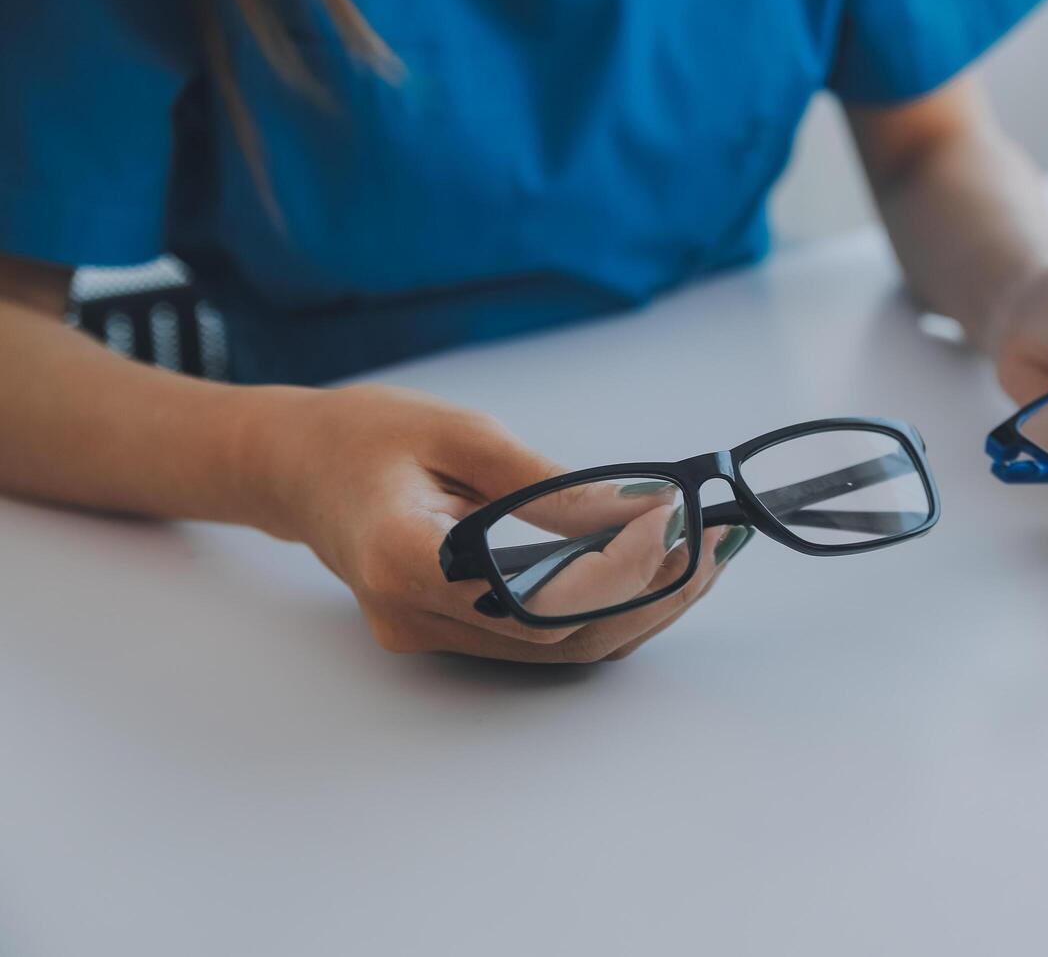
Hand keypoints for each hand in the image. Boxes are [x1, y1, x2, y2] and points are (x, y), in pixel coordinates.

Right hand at [253, 385, 749, 661]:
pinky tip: (657, 572)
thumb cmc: (365, 434)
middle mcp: (415, 615)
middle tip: (717, 543)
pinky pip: (544, 637)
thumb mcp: (459, 432)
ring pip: (561, 648)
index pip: (532, 596)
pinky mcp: (452, 633)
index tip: (674, 522)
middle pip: (560, 636)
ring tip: (706, 556)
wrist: (298, 468)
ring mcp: (431, 634)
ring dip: (642, 606)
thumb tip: (638, 512)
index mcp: (401, 557)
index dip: (614, 571)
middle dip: (651, 593)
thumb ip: (546, 484)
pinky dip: (607, 609)